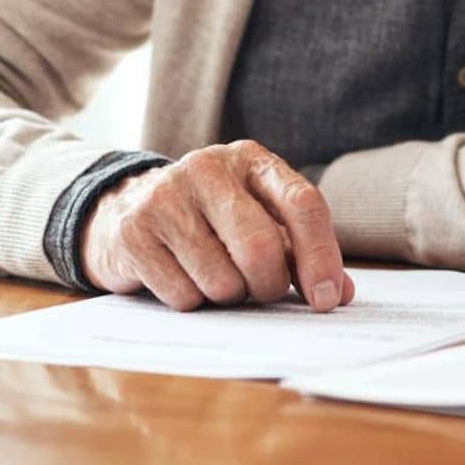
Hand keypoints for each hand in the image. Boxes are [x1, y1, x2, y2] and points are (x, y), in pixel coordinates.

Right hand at [80, 140, 354, 312]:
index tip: (325, 299)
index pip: (302, 204)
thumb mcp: (259, 222)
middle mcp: (210, 168)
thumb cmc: (210, 221)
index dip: (321, 256)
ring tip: (216, 278)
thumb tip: (338, 293)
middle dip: (268, 286)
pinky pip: (183, 295)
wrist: (126, 208)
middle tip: (262, 292)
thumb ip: (301, 254)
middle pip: (261, 248)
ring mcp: (168, 196)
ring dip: (228, 297)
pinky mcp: (135, 231)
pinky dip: (193, 303)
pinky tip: (182, 278)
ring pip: (222, 280)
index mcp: (252, 161)